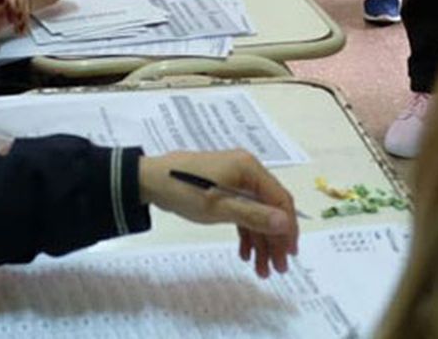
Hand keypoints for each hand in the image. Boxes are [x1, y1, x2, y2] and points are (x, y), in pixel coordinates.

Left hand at [138, 151, 298, 278]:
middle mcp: (247, 171)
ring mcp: (235, 180)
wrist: (148, 180)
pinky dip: (245, 232)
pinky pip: (242, 212)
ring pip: (256, 214)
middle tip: (276, 269)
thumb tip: (286, 222)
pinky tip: (245, 253)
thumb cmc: (184, 190)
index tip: (289, 254)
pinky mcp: (224, 189)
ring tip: (260, 269)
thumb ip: (254, 215)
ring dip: (260, 241)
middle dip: (274, 240)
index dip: (287, 228)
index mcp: (249, 169)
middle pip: (269, 209)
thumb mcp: (219, 207)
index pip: (280, 199)